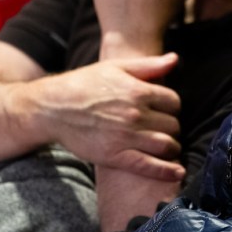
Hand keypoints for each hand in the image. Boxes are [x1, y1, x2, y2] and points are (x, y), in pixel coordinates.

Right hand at [25, 55, 185, 181]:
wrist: (53, 108)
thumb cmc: (84, 84)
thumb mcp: (115, 67)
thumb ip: (148, 65)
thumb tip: (175, 59)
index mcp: (137, 91)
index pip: (174, 102)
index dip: (172, 106)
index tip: (166, 110)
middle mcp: (135, 114)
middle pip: (173, 125)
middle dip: (172, 127)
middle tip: (165, 129)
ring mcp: (126, 137)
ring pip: (166, 146)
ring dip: (172, 148)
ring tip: (169, 147)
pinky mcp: (115, 156)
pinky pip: (148, 166)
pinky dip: (167, 171)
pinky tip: (178, 173)